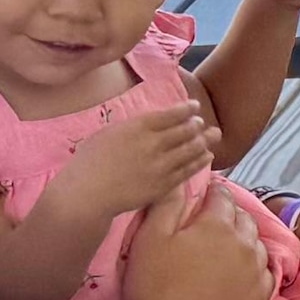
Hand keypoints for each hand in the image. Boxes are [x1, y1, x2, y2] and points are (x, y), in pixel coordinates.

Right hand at [50, 97, 224, 228]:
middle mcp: (154, 144)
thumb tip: (154, 122)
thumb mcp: (110, 133)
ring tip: (212, 136)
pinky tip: (207, 156)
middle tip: (202, 124)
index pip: (172, 114)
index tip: (194, 107)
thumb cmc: (90, 160)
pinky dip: (200, 161)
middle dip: (198, 126)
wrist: (88, 193)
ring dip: (204, 141)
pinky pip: (188, 170)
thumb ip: (134, 127)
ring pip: (192, 150)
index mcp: (138, 127)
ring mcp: (161, 166)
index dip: (187, 109)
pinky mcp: (164, 185)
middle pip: (186, 131)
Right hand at [117, 173, 276, 299]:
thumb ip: (167, 203)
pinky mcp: (262, 297)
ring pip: (257, 243)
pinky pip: (267, 272)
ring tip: (228, 245)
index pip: (221, 196)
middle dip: (229, 214)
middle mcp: (245, 243)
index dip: (211, 193)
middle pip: (242, 217)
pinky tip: (247, 269)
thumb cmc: (155, 286)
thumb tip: (180, 178)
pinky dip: (258, 266)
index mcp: (218, 224)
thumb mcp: (151, 237)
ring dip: (244, 239)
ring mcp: (257, 271)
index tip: (203, 195)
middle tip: (213, 220)